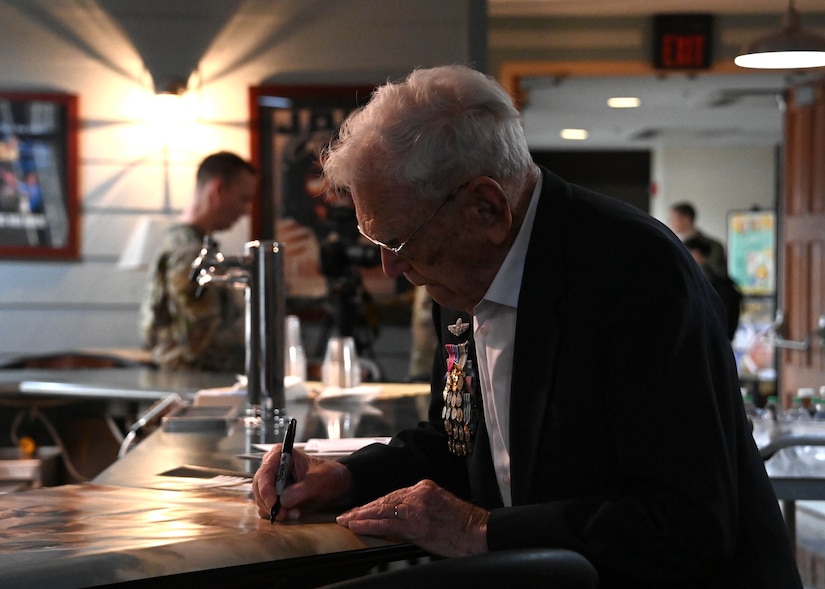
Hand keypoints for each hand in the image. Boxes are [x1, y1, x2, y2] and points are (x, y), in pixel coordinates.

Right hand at [252, 445, 351, 520]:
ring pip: (261, 500)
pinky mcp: (274, 497)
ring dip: (275, 511)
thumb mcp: (321, 480)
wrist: (335, 485)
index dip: (266, 488)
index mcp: (281, 454)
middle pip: (259, 487)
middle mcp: (273, 467)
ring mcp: (272, 482)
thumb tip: (285, 499)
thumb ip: (304, 488)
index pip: (266, 471)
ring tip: (294, 513)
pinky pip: (267, 508)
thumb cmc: (329, 475)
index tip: (273, 503)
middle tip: (283, 514)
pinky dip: (277, 514)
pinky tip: (292, 514)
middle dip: (270, 503)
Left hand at [335, 480, 488, 556]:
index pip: (393, 494)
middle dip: (364, 508)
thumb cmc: (463, 524)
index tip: (362, 508)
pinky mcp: (415, 525)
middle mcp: (419, 493)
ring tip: (346, 520)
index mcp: (424, 487)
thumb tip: (399, 516)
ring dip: (361, 516)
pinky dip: (369, 525)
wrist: (478, 532)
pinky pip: (387, 524)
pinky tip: (357, 526)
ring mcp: (416, 508)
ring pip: (382, 510)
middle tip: (346, 514)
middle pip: (384, 500)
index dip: (375, 503)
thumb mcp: (439, 507)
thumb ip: (419, 507)